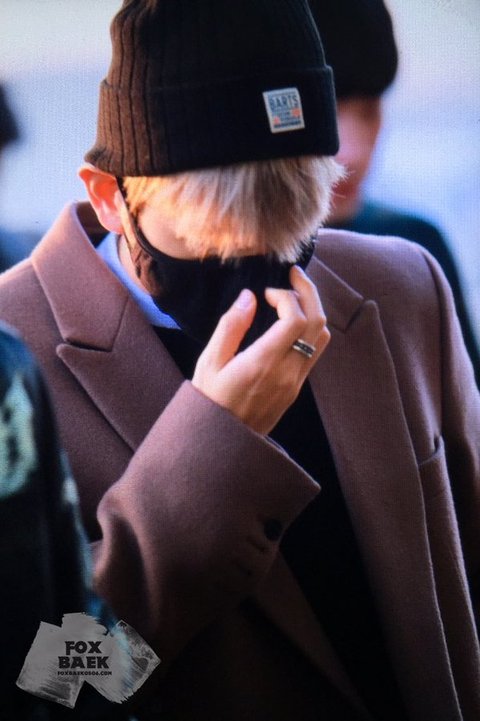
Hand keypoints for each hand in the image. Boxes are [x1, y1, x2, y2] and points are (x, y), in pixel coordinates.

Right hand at [191, 266, 329, 434]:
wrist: (222, 444)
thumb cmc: (209, 401)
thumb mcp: (210, 362)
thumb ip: (231, 326)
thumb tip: (249, 297)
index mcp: (264, 363)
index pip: (296, 319)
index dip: (286, 296)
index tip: (266, 293)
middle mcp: (287, 372)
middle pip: (317, 322)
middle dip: (309, 292)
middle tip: (294, 274)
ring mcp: (295, 382)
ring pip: (321, 337)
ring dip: (312, 310)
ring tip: (292, 296)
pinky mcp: (296, 389)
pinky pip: (314, 352)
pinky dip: (310, 329)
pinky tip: (291, 322)